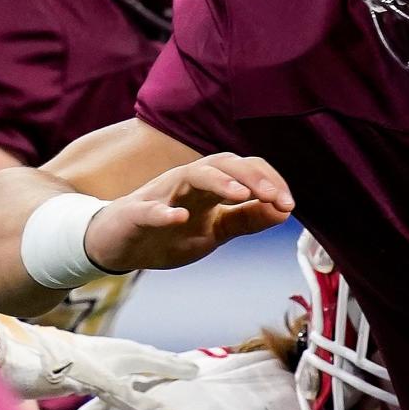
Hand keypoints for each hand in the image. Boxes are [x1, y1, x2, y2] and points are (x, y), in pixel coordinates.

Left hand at [0, 314, 196, 409]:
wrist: (22, 356)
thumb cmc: (65, 367)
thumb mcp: (106, 385)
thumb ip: (137, 402)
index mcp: (127, 354)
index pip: (161, 364)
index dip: (180, 371)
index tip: (200, 374)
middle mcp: (117, 354)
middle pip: (149, 359)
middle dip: (170, 365)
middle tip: (191, 370)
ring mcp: (100, 359)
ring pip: (133, 363)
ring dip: (150, 369)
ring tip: (163, 376)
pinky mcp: (85, 368)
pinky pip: (117, 374)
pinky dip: (129, 379)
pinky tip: (122, 386)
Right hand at [83, 153, 293, 273]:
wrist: (119, 246)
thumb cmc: (169, 234)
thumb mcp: (215, 231)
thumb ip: (246, 219)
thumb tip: (284, 211)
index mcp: (210, 187)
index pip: (244, 170)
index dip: (269, 181)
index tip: (289, 205)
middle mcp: (188, 183)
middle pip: (222, 163)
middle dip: (251, 177)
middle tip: (274, 197)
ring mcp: (161, 196)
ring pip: (191, 175)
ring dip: (218, 182)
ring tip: (240, 195)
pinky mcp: (136, 214)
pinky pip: (150, 209)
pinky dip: (164, 212)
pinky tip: (178, 217)